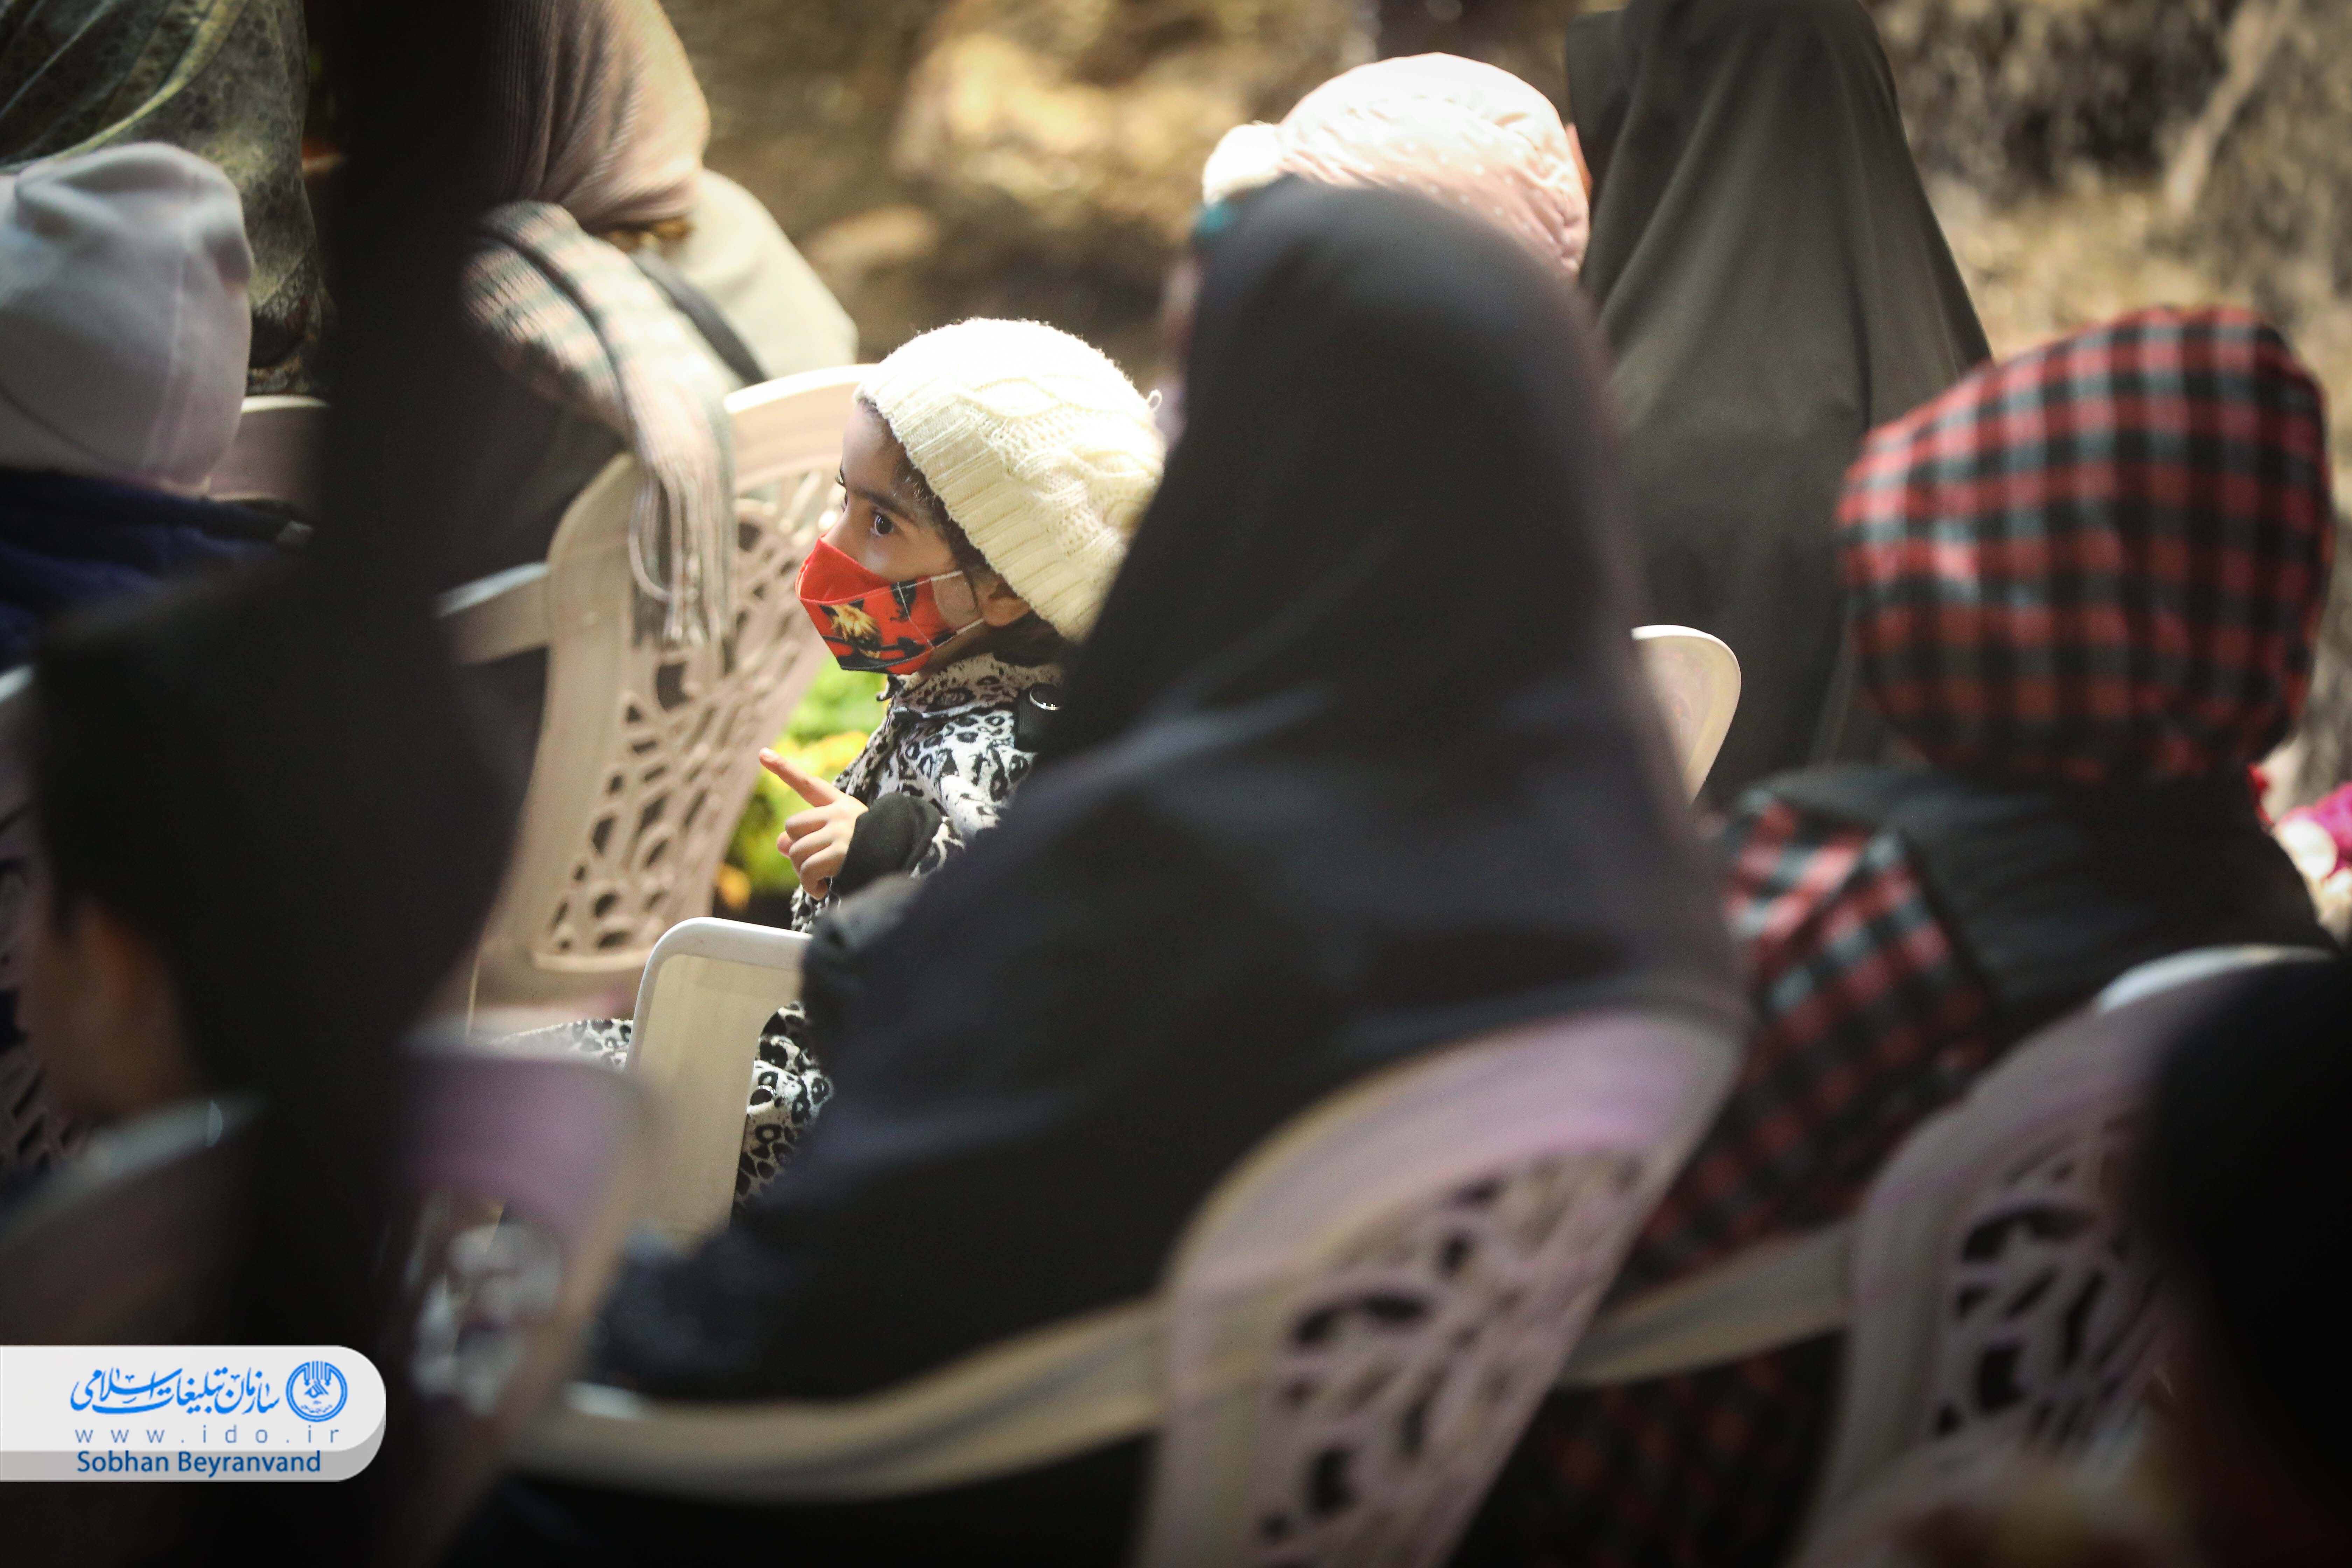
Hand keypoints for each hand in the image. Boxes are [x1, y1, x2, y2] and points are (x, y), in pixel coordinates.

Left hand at [761, 750, 865, 898]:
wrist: (907, 861)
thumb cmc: (874, 855)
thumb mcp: (843, 840)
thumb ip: (809, 837)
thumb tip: (780, 844)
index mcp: (842, 806)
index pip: (809, 785)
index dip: (783, 768)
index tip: (762, 754)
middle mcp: (839, 814)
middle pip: (792, 826)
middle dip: (796, 850)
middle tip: (811, 867)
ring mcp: (841, 831)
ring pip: (796, 851)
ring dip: (802, 873)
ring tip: (819, 881)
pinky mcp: (841, 852)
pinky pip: (808, 870)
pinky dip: (810, 886)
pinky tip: (822, 890)